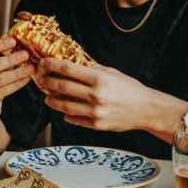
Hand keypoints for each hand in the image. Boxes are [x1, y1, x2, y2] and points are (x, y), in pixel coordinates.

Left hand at [37, 58, 154, 131]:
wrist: (146, 109)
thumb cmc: (130, 88)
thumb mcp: (112, 73)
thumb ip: (92, 69)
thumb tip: (72, 62)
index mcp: (100, 79)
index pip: (69, 69)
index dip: (52, 65)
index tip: (44, 62)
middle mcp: (96, 95)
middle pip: (63, 87)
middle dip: (48, 82)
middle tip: (40, 79)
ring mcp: (96, 112)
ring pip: (65, 106)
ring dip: (52, 101)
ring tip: (47, 97)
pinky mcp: (96, 124)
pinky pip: (75, 119)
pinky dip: (66, 115)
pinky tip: (62, 111)